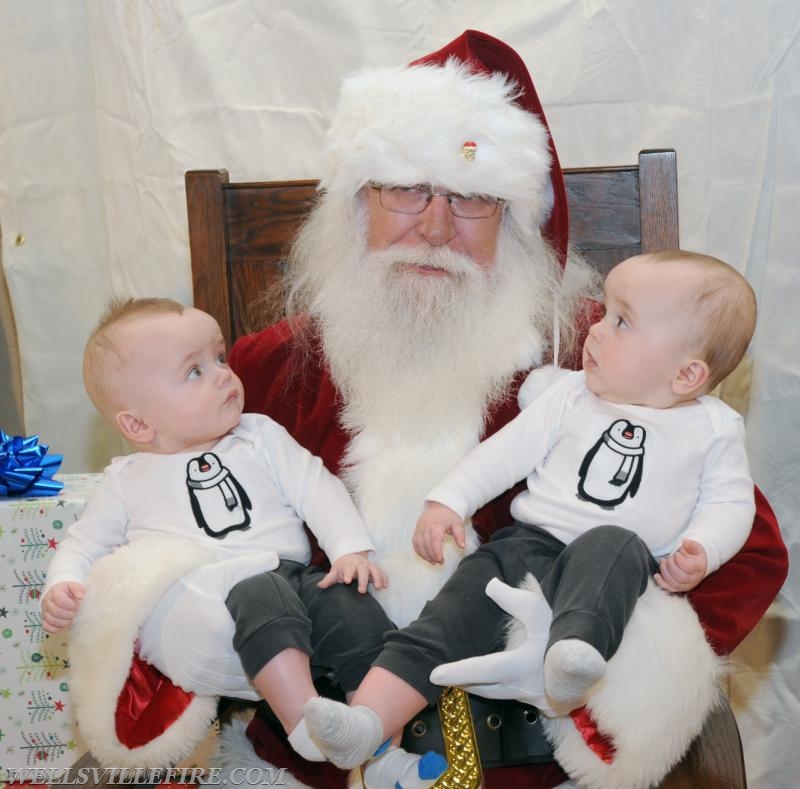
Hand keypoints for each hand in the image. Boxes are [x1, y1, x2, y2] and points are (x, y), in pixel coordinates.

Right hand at [42, 581, 85, 632]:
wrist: (59, 592)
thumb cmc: (67, 590)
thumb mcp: (74, 586)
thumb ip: (78, 589)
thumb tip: (81, 596)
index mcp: (54, 592)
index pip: (61, 600)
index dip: (71, 605)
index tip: (76, 605)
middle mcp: (47, 601)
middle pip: (56, 611)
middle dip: (68, 614)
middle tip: (74, 613)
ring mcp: (45, 611)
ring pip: (51, 620)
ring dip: (63, 622)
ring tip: (70, 619)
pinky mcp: (44, 619)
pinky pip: (47, 627)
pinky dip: (56, 628)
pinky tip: (63, 625)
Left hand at [317, 551, 387, 592]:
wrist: (351, 557)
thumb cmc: (342, 568)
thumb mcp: (335, 572)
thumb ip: (328, 579)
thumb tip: (319, 586)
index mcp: (349, 565)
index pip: (348, 568)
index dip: (348, 574)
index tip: (346, 581)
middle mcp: (360, 564)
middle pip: (363, 570)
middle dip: (363, 579)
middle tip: (361, 591)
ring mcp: (369, 566)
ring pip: (374, 569)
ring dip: (377, 577)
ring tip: (379, 587)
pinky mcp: (375, 569)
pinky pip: (382, 572)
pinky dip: (384, 577)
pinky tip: (386, 586)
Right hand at [413, 502, 465, 563]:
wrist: (440, 505)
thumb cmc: (450, 515)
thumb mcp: (458, 523)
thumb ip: (460, 535)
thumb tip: (462, 547)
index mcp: (436, 524)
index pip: (434, 540)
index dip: (436, 552)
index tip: (441, 560)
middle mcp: (426, 526)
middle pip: (425, 544)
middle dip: (431, 556)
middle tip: (439, 563)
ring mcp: (419, 527)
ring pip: (418, 544)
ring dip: (424, 555)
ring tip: (432, 562)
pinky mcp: (416, 529)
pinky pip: (415, 542)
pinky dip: (418, 551)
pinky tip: (425, 556)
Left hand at [429, 577, 554, 714]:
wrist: (592, 651)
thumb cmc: (562, 626)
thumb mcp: (537, 607)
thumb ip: (510, 597)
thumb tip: (489, 585)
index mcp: (521, 665)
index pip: (481, 671)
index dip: (456, 672)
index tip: (434, 673)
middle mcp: (526, 687)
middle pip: (484, 687)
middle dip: (463, 681)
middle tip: (442, 675)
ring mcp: (535, 698)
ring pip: (497, 694)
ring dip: (479, 686)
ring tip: (460, 678)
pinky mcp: (542, 702)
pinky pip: (512, 696)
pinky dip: (498, 689)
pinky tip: (489, 682)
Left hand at [655, 539, 707, 592]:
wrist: (697, 563)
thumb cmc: (694, 554)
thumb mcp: (695, 547)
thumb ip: (691, 544)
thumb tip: (685, 542)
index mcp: (699, 568)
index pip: (687, 567)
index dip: (678, 559)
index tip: (676, 554)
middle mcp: (694, 579)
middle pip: (680, 576)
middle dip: (670, 565)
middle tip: (669, 558)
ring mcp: (687, 585)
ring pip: (674, 583)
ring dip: (664, 571)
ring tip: (663, 562)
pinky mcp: (680, 588)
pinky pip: (670, 588)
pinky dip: (661, 582)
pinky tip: (657, 575)